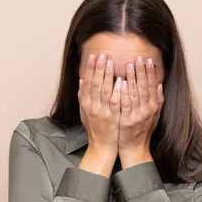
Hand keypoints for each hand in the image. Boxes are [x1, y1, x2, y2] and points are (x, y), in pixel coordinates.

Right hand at [77, 53, 121, 177]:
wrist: (101, 147)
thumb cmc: (95, 129)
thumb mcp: (85, 112)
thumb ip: (83, 96)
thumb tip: (81, 79)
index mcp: (86, 104)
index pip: (87, 82)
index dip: (90, 69)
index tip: (93, 57)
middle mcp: (92, 107)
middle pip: (95, 84)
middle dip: (98, 68)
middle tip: (102, 54)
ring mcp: (103, 112)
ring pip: (104, 91)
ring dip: (107, 76)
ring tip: (110, 62)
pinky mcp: (113, 118)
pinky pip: (115, 102)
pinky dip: (117, 91)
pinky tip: (120, 81)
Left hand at [118, 56, 164, 168]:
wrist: (135, 148)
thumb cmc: (142, 130)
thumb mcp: (154, 115)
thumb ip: (157, 100)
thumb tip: (159, 85)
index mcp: (153, 107)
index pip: (153, 86)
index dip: (150, 73)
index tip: (148, 60)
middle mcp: (147, 110)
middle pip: (145, 87)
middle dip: (141, 71)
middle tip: (138, 57)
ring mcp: (138, 115)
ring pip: (135, 93)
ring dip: (132, 78)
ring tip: (129, 65)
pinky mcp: (127, 121)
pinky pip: (125, 104)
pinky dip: (124, 92)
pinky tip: (121, 82)